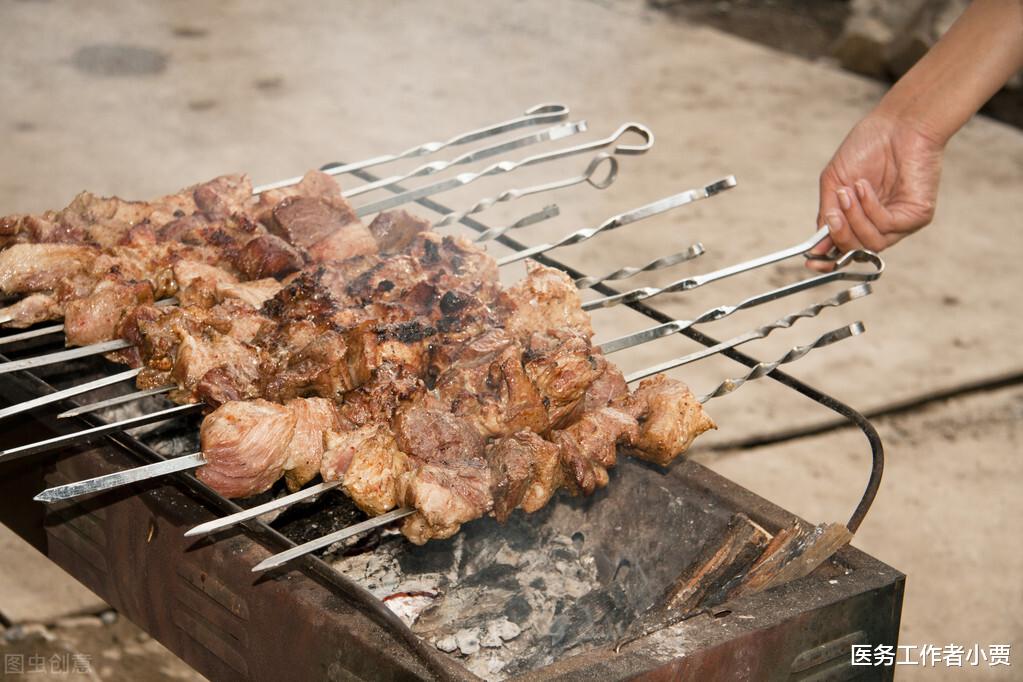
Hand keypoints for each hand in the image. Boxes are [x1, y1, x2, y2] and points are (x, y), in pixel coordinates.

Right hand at [808, 112, 945, 270]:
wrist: (898, 124)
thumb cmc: (867, 146)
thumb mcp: (835, 182)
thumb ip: (827, 213)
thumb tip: (817, 245)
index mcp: (860, 219)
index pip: (844, 250)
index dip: (827, 261)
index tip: (810, 261)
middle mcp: (881, 225)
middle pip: (855, 251)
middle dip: (840, 234)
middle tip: (833, 212)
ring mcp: (900, 223)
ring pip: (871, 243)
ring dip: (855, 219)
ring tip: (849, 192)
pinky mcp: (917, 216)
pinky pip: (887, 226)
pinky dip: (870, 208)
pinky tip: (864, 187)